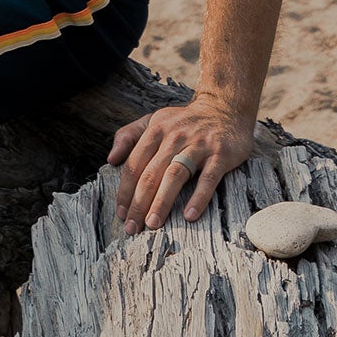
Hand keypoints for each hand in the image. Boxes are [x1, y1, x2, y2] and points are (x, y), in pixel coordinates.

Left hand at [108, 98, 254, 230]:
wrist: (225, 109)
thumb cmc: (184, 121)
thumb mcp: (154, 120)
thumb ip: (128, 135)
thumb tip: (111, 159)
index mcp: (156, 130)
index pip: (134, 164)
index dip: (125, 190)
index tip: (120, 213)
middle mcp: (175, 136)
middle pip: (151, 173)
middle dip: (139, 203)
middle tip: (132, 227)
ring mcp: (198, 145)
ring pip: (175, 175)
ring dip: (162, 202)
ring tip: (153, 224)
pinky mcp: (220, 154)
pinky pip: (208, 178)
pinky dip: (199, 197)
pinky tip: (189, 215)